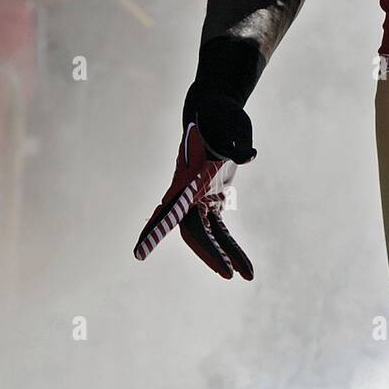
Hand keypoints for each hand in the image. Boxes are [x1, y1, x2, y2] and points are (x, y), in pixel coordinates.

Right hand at [134, 94, 256, 278]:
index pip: (169, 208)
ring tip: (248, 276)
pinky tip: (245, 266)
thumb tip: (250, 156)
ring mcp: (200, 200)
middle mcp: (188, 195)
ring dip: (227, 256)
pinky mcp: (213, 202)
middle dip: (210, 253)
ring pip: (210, 236)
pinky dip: (232, 247)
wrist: (215, 112)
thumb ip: (236, 143)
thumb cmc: (219, 117)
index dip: (155, 230)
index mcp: (186, 178)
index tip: (138, 253)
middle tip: (228, 273)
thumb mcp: (229, 125)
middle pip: (194, 231)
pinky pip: (222, 232)